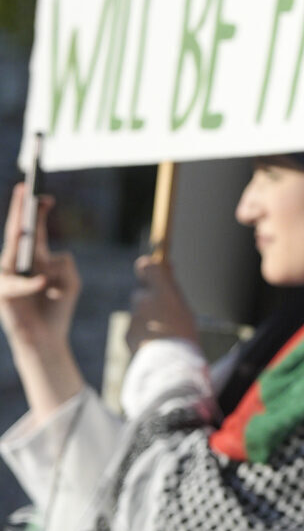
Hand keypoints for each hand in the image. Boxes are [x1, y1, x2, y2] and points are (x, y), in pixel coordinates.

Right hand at [0, 186, 80, 359]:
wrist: (46, 339)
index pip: (35, 230)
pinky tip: (43, 283)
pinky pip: (15, 284)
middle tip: (24, 190)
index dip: (38, 212)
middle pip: (17, 233)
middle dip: (19, 211)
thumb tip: (48, 258)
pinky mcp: (2, 293)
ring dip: (21, 239)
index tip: (46, 197)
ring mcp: (8, 277)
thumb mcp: (70, 283)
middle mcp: (19, 263)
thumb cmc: (58, 309)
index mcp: (36, 258)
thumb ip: (64, 266)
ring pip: (11, 253)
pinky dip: (30, 284)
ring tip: (29, 226)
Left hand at [127, 255, 197, 353]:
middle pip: (142, 292)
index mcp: (161, 291)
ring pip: (138, 313)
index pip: (147, 266)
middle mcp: (143, 300)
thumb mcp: (184, 308)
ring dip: (148, 320)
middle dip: (150, 299)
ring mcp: (133, 318)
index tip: (157, 272)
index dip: (149, 268)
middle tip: (166, 313)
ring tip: (164, 335)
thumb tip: (165, 268)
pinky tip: (155, 345)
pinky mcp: (126, 334)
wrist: (170, 366)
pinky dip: (142, 334)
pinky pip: (134, 329)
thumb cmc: (183, 335)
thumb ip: (171, 289)